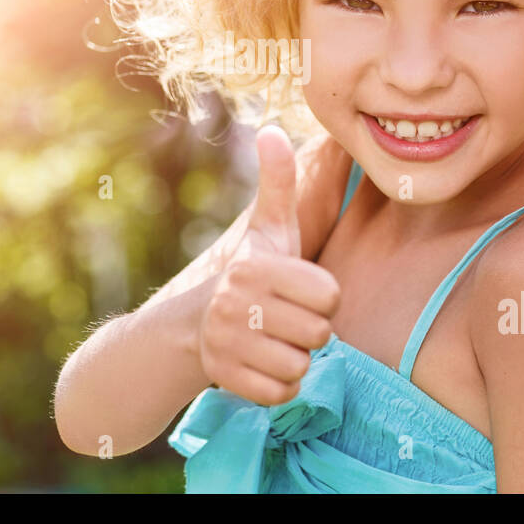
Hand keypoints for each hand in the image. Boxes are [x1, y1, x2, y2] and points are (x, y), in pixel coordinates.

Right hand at [197, 125, 341, 405]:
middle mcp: (236, 305)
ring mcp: (227, 344)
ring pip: (302, 366)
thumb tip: (272, 129)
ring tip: (275, 341)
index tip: (300, 291)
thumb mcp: (267, 229)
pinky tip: (265, 365)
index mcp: (255, 267)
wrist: (194, 326)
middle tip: (288, 320)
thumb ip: (278, 182)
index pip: (329, 295)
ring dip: (296, 359)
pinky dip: (281, 386)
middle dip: (311, 331)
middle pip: (320, 333)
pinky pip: (283, 394)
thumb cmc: (251, 274)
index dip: (323, 296)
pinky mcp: (225, 380)